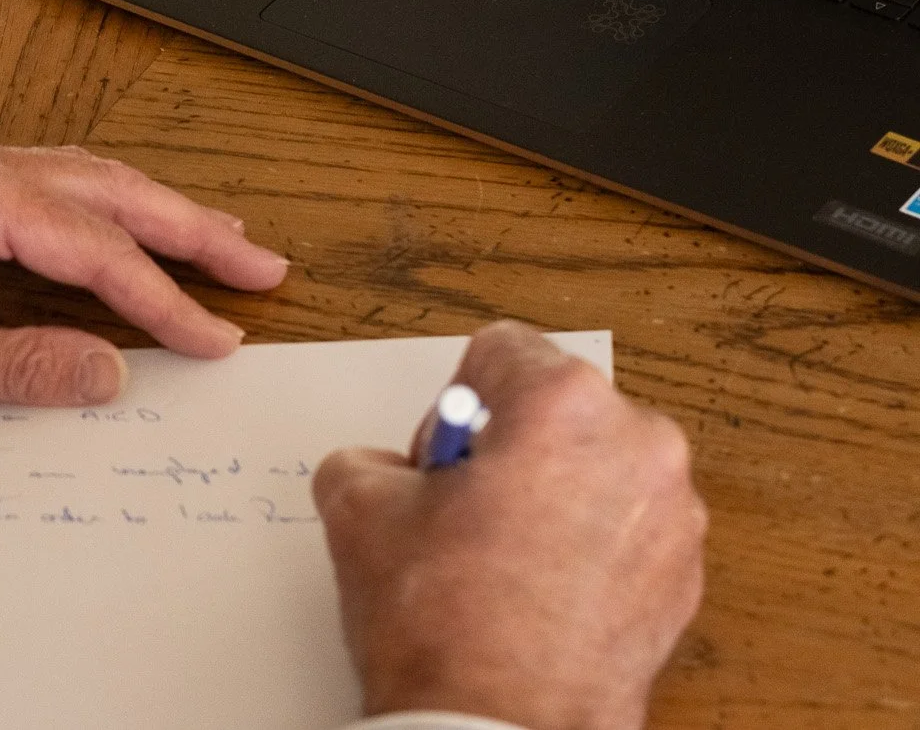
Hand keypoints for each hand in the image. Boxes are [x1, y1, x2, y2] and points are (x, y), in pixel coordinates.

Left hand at [0, 126, 288, 424]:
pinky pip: (28, 188)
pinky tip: (110, 234)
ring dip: (141, 211)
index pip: (90, 245)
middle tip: (259, 261)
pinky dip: (86, 212)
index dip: (163, 299)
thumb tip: (110, 374)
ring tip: (211, 240)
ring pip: (67, 179)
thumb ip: (14, 365)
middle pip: (98, 187)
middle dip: (184, 226)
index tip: (220, 337)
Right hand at [312, 322, 706, 729]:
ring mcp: (674, 515)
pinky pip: (626, 529)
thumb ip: (370, 458)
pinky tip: (538, 594)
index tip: (440, 459)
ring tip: (501, 561)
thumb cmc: (444, 619)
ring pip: (596, 467)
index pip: (499, 351)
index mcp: (564, 403)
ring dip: (552, 494)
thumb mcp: (357, 507)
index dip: (451, 404)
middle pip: (557, 407)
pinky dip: (587, 547)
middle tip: (465, 511)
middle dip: (510, 447)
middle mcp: (638, 442)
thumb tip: (390, 472)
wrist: (496, 727)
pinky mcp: (686, 577)